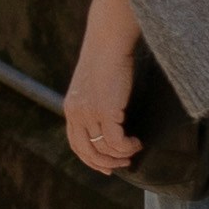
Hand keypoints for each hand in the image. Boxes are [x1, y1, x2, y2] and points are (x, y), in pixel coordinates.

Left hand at [63, 22, 139, 174]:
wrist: (108, 42)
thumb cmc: (106, 59)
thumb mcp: (92, 85)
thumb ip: (93, 104)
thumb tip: (108, 121)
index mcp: (71, 108)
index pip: (75, 144)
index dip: (91, 159)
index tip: (106, 167)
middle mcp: (76, 113)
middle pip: (87, 152)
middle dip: (105, 163)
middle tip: (123, 164)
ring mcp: (89, 113)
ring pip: (103, 149)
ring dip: (121, 155)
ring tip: (134, 150)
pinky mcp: (106, 111)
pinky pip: (117, 142)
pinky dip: (128, 147)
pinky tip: (137, 142)